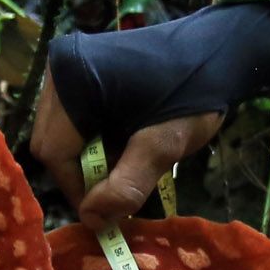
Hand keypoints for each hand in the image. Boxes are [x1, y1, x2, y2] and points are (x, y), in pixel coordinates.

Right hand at [33, 66, 222, 230]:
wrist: (217, 50)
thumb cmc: (193, 95)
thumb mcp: (163, 146)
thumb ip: (125, 185)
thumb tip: (90, 219)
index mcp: (73, 81)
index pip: (54, 152)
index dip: (79, 189)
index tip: (109, 212)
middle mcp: (60, 68)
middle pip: (52, 143)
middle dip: (84, 172)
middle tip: (123, 183)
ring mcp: (68, 66)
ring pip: (61, 133)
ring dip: (90, 157)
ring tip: (129, 158)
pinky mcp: (80, 68)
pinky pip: (72, 117)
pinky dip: (94, 138)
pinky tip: (123, 140)